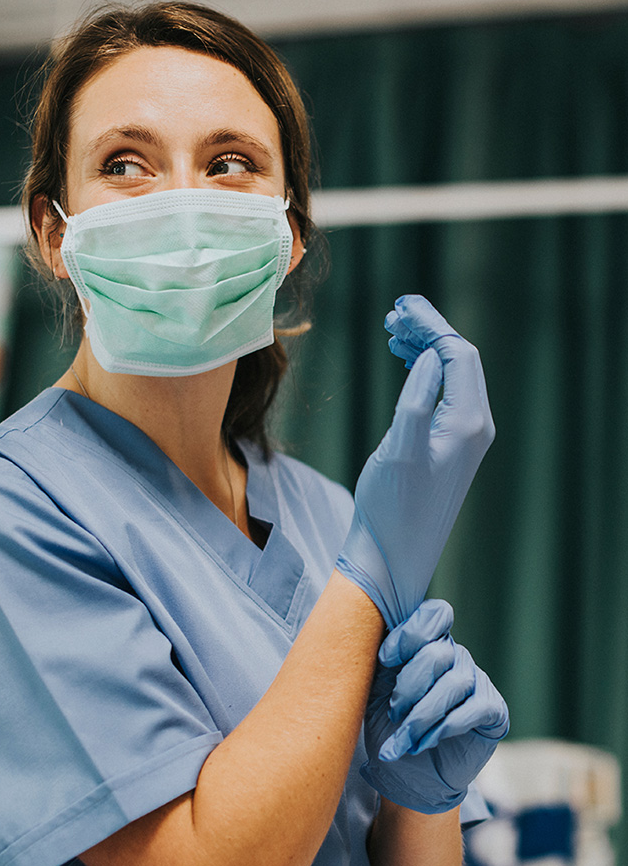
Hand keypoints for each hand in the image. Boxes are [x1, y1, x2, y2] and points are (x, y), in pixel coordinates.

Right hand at [336, 295, 493, 627]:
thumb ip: (416, 399)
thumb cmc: (390, 509)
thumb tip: (429, 358)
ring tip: (393, 333)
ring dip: (425, 350)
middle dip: (428, 332)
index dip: (431, 326)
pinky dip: (424, 374)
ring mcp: (464, 439)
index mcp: (467, 423)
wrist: (392, 557)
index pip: (459, 355)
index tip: (400, 308)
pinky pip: (444, 396)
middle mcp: (474, 428)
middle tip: (393, 314)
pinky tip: (403, 366)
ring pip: (451, 376)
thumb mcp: (399, 450)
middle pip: (460, 360)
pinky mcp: (449, 450)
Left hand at [360, 599, 508, 814]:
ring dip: (423, 714)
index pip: (434, 615)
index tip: (385, 659)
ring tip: (404, 737)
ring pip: (454, 683)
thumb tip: (377, 638)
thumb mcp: (376, 689)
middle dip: (409, 685)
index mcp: (427, 643)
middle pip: (438, 652)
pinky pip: (475, 707)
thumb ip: (382, 661)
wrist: (407, 775)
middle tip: (393, 712)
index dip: (410, 633)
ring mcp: (477, 681)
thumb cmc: (388, 726)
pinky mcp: (493, 710)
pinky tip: (427, 742)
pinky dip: (446, 726)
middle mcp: (455, 656)